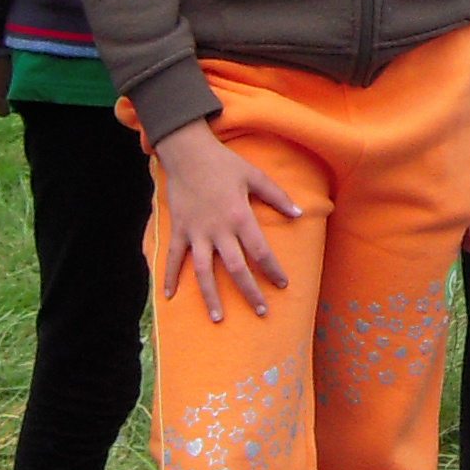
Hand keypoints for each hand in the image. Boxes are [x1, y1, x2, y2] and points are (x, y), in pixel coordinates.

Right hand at [146, 118, 296, 322]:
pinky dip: (169, 277)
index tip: (283, 285)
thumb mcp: (255, 175)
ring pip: (203, 271)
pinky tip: (169, 297)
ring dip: (210, 296)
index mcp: (239, 216)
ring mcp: (196, 232)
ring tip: (218, 318)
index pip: (260, 251)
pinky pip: (173, 258)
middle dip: (249, 292)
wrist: (187, 151)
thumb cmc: (224, 163)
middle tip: (261, 312)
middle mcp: (218, 229)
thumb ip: (277, 196)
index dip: (273, 270)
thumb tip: (300, 213)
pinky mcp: (178, 230)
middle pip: (235, 268)